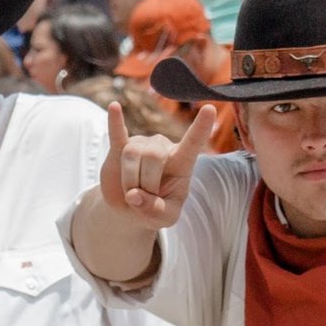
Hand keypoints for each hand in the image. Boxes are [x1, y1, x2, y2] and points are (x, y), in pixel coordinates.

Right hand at [99, 102, 218, 229]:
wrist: (131, 208)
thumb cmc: (156, 209)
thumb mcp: (164, 218)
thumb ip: (156, 211)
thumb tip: (134, 196)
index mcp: (181, 162)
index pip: (193, 142)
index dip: (201, 127)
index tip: (210, 110)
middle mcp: (162, 147)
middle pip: (153, 156)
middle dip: (146, 183)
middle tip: (143, 197)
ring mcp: (141, 144)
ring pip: (132, 155)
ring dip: (129, 180)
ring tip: (131, 191)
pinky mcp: (118, 148)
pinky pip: (117, 133)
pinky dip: (115, 122)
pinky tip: (115, 107)